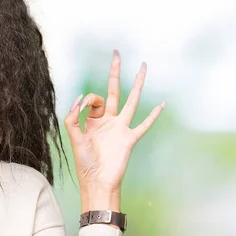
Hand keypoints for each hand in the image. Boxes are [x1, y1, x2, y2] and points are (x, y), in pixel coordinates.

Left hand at [64, 49, 164, 195]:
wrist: (98, 182)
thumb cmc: (84, 163)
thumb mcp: (74, 139)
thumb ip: (73, 119)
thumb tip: (80, 98)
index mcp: (93, 120)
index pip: (93, 99)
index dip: (88, 99)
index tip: (82, 107)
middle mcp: (108, 121)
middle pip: (113, 91)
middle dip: (115, 72)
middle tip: (116, 53)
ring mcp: (121, 128)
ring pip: (132, 101)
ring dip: (137, 84)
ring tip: (143, 67)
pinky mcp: (130, 139)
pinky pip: (144, 124)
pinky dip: (153, 115)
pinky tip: (162, 103)